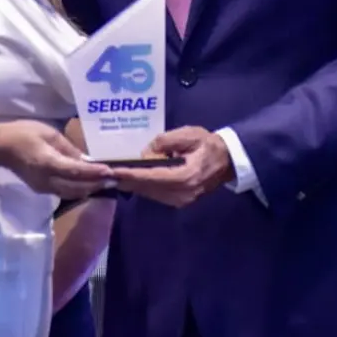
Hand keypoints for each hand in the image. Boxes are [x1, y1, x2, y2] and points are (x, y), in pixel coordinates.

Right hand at [0, 120, 115, 198]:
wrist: (1, 146)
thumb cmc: (25, 133)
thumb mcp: (49, 134)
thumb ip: (69, 149)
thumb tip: (87, 160)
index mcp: (48, 163)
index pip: (77, 171)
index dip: (95, 173)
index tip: (110, 171)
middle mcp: (47, 180)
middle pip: (77, 187)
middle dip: (97, 184)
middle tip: (115, 179)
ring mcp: (44, 187)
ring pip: (72, 193)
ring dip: (89, 189)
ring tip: (105, 183)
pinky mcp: (42, 189)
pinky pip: (64, 192)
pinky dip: (79, 189)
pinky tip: (88, 183)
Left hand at [113, 126, 234, 207]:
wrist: (228, 160)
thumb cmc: (208, 144)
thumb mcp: (187, 134)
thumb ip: (164, 142)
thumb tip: (145, 154)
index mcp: (185, 176)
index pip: (151, 177)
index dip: (131, 174)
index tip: (113, 171)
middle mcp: (182, 193)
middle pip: (148, 188)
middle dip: (127, 180)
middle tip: (107, 173)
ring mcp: (182, 201)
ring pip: (150, 194)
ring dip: (134, 184)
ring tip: (117, 175)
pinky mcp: (181, 202)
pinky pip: (157, 195)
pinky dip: (144, 187)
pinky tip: (135, 179)